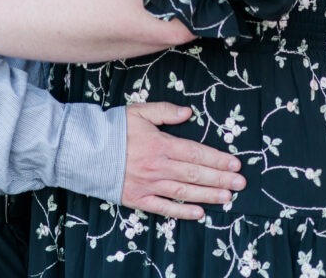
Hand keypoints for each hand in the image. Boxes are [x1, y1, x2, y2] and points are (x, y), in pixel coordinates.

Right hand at [121, 102, 245, 218]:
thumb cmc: (114, 128)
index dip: (217, 159)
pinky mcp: (138, 198)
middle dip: (221, 179)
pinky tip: (199, 214)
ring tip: (228, 198)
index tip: (235, 164)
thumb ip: (165, 111)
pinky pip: (165, 208)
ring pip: (185, 191)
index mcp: (160, 144)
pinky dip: (183, 212)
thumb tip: (188, 112)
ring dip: (208, 195)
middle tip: (241, 184)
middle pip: (195, 173)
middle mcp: (158, 166)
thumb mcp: (139, 111)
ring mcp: (149, 184)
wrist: (85, 149)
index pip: (196, 152)